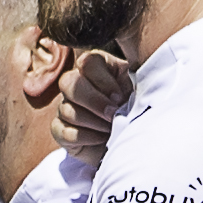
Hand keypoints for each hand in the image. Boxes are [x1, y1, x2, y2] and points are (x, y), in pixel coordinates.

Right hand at [52, 49, 133, 166]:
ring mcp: (65, 107)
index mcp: (99, 68)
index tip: (120, 97)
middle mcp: (77, 84)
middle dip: (93, 100)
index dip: (102, 80)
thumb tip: (127, 82)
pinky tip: (103, 138)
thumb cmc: (138, 110)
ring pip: (67, 109)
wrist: (135, 140)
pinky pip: (64, 132)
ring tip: (112, 128)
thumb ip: (135, 79)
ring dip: (94, 122)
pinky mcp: (60, 130)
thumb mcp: (141, 91)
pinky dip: (86, 137)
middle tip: (113, 113)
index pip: (87, 62)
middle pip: (69, 82)